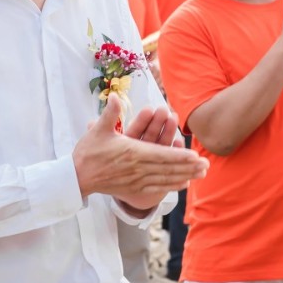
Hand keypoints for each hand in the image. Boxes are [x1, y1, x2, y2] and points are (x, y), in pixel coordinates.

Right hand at [74, 94, 206, 208]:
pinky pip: (157, 188)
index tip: (196, 156)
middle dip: (189, 167)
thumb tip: (114, 94)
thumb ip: (110, 112)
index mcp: (132, 152)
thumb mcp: (98, 130)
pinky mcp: (133, 188)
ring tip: (201, 173)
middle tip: (206, 165)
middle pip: (168, 169)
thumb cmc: (88, 152)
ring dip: (185, 176)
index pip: (161, 155)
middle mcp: (137, 168)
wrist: (76, 177)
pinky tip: (184, 183)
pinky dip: (172, 185)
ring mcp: (136, 180)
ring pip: (165, 179)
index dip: (180, 156)